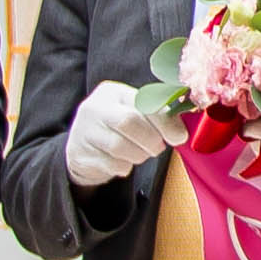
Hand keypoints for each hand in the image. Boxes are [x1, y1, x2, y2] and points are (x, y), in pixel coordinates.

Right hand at [62, 78, 178, 194]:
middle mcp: (94, 107)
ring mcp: (84, 131)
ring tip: (139, 153)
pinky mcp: (79, 155)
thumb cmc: (118, 128)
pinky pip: (111, 165)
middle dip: (151, 140)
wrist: (83, 148)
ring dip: (139, 155)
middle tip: (158, 148)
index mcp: (113, 92)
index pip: (143, 102)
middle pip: (129, 122)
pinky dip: (124, 167)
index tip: (179, 137)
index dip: (165, 121)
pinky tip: (122, 162)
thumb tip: (180, 132)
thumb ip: (157, 115)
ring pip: (120, 146)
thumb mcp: (134, 113)